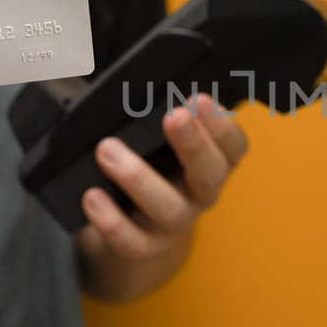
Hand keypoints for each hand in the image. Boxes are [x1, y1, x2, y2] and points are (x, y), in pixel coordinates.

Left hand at [77, 94, 247, 298]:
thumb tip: (128, 78)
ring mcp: (174, 223)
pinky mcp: (145, 248)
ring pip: (170, 208)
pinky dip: (112, 221)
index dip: (223, 125)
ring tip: (107, 150)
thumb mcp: (158, 143)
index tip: (200, 99)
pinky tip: (92, 196)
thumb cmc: (150, 171)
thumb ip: (154, 115)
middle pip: (210, 173)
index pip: (234, 146)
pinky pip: (133, 241)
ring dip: (140, 178)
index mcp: (212, 162)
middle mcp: (200, 193)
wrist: (135, 238)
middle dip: (194, 144)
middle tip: (174, 115)